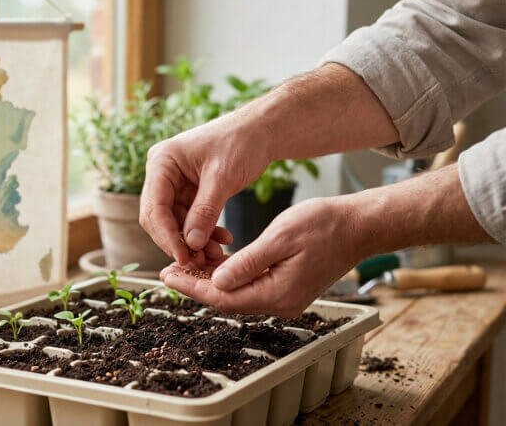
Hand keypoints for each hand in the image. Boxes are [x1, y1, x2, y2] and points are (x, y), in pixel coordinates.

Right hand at [139, 107, 271, 264]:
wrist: (261, 130)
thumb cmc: (241, 142)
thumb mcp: (223, 177)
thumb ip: (205, 211)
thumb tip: (191, 244)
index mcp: (162, 162)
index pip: (154, 207)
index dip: (167, 236)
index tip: (185, 257)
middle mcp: (162, 173)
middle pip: (159, 218)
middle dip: (179, 241)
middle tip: (199, 261)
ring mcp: (174, 183)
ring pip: (175, 223)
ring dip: (194, 241)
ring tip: (216, 253)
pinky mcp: (189, 192)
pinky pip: (190, 220)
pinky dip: (204, 232)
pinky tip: (221, 240)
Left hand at [161, 197, 367, 316]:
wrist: (359, 227)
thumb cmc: (324, 224)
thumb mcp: (281, 237)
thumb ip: (248, 262)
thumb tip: (216, 282)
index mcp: (278, 293)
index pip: (223, 297)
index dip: (191, 287)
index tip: (167, 276)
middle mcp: (280, 303)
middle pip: (227, 300)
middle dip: (196, 286)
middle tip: (168, 271)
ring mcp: (285, 299)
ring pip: (238, 295)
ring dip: (211, 281)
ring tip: (184, 267)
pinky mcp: (287, 289)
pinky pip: (251, 288)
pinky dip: (230, 277)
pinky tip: (213, 264)